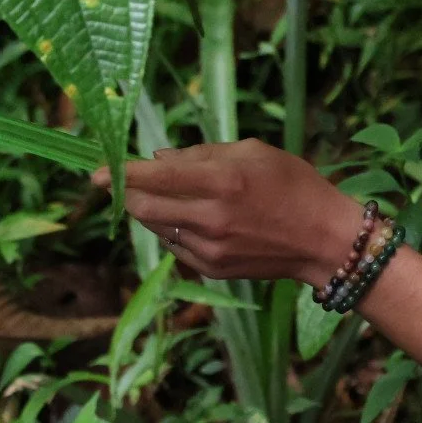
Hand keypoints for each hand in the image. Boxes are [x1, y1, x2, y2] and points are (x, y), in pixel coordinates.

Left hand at [93, 139, 363, 285]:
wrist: (324, 240)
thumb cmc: (294, 185)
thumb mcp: (253, 153)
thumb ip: (203, 155)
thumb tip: (158, 161)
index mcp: (222, 181)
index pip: (155, 177)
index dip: (121, 173)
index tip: (96, 172)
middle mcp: (210, 218)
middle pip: (144, 206)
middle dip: (129, 192)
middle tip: (124, 182)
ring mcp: (209, 249)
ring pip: (156, 227)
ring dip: (151, 209)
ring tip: (169, 196)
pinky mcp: (212, 269)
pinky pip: (175, 245)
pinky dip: (173, 228)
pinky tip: (194, 218)